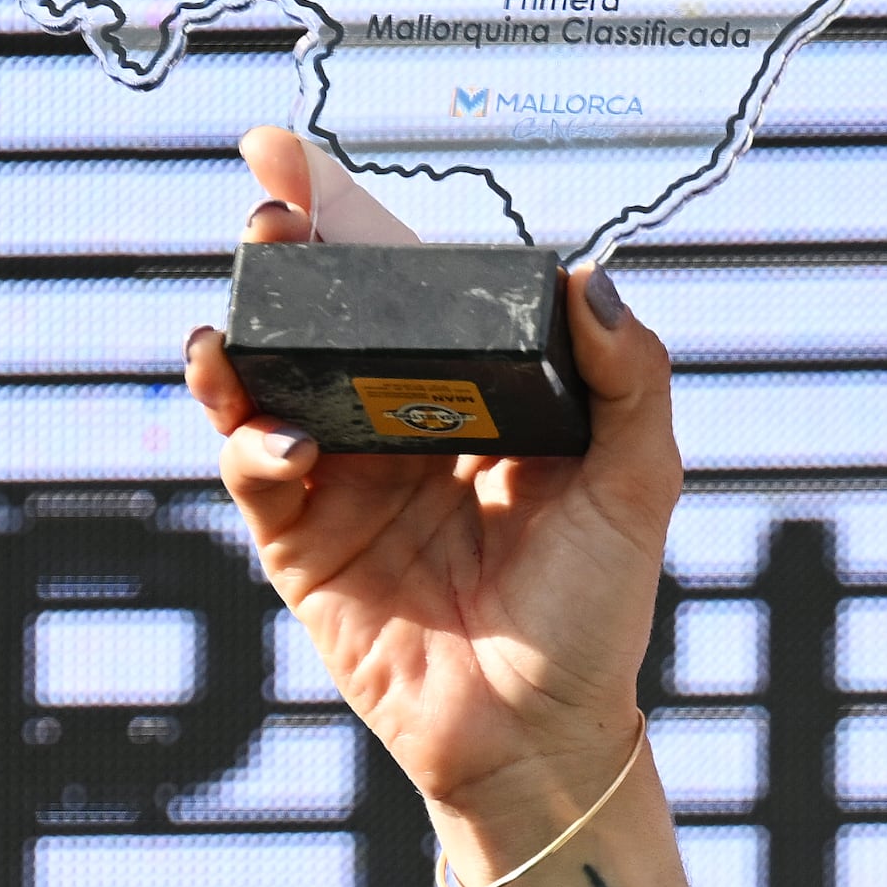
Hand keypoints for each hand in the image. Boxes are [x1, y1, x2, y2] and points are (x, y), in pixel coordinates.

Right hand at [180, 125, 685, 859]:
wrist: (543, 733)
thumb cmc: (597, 611)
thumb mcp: (639, 486)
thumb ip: (632, 382)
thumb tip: (592, 279)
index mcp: (473, 392)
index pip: (407, 286)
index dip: (349, 215)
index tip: (294, 153)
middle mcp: (398, 420)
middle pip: (325, 315)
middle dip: (285, 254)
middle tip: (271, 211)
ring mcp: (340, 476)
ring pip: (266, 377)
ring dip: (247, 330)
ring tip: (249, 301)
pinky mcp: (300, 541)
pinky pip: (257, 467)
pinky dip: (255, 440)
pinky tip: (282, 436)